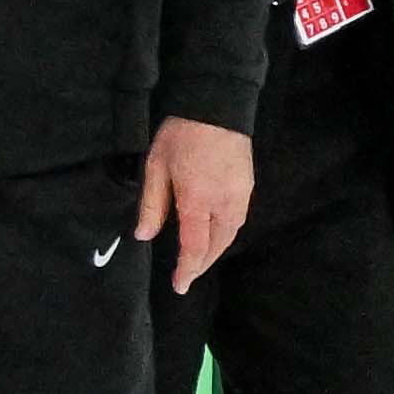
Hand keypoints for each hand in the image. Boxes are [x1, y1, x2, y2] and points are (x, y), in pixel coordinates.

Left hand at [139, 115, 254, 289]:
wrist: (217, 108)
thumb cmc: (181, 135)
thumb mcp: (155, 167)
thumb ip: (152, 204)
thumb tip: (145, 235)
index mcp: (198, 201)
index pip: (194, 246)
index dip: (187, 268)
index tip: (179, 285)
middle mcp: (224, 203)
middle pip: (217, 245)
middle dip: (202, 264)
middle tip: (187, 278)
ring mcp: (241, 196)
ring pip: (230, 235)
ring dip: (215, 252)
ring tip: (198, 262)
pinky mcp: (248, 187)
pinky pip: (237, 221)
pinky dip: (225, 235)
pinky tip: (214, 237)